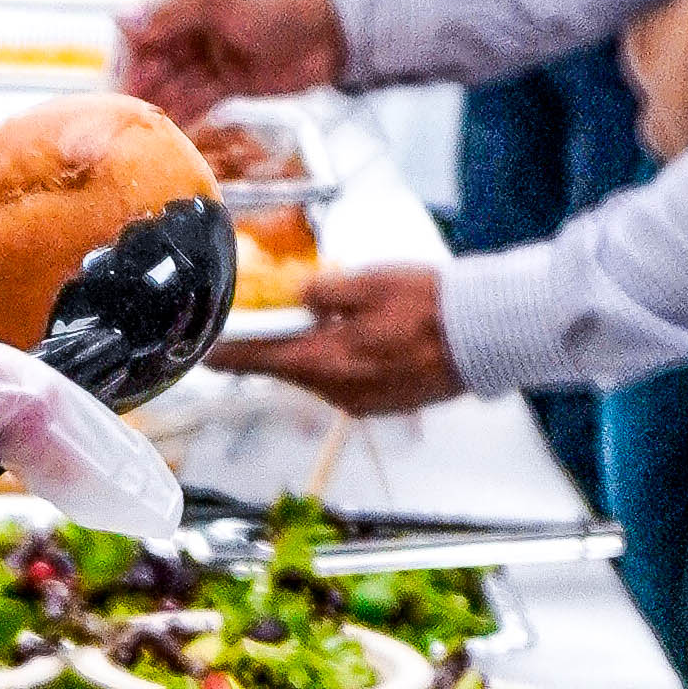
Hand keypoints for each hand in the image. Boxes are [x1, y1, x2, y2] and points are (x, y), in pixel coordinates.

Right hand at [115, 0, 347, 116]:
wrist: (335, 27)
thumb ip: (170, 9)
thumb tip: (120, 19)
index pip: (145, 27)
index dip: (128, 56)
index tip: (114, 84)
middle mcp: (197, 24)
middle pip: (155, 58)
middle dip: (139, 85)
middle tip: (121, 115)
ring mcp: (214, 54)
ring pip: (174, 82)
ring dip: (157, 103)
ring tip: (137, 128)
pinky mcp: (231, 81)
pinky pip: (198, 99)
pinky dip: (182, 113)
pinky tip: (165, 129)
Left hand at [210, 265, 460, 417]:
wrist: (484, 337)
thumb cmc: (429, 306)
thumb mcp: (368, 283)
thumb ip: (324, 291)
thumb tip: (300, 295)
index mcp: (324, 362)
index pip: (257, 361)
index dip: (226, 354)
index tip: (203, 351)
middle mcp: (336, 393)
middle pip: (289, 368)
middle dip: (280, 343)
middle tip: (275, 315)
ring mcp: (360, 403)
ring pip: (320, 375)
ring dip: (317, 350)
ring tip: (334, 319)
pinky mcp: (382, 405)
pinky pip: (349, 383)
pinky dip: (345, 361)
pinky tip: (366, 338)